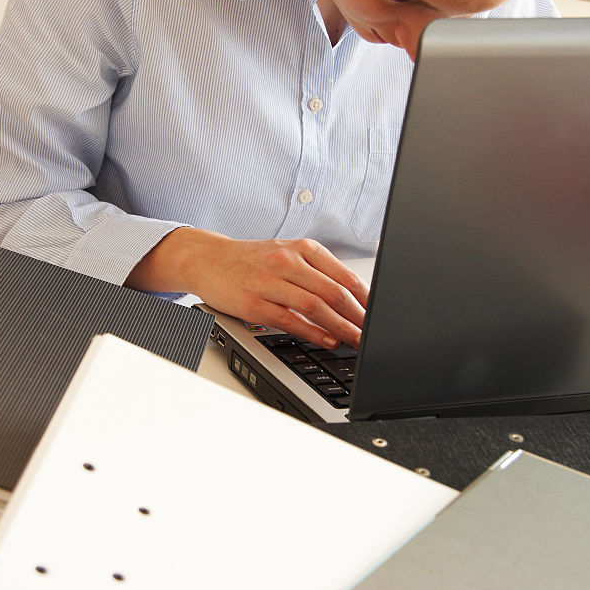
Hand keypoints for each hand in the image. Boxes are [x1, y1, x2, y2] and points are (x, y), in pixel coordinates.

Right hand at [126, 228, 368, 349]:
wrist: (207, 259)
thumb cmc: (251, 260)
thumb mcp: (288, 254)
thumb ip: (319, 272)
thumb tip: (355, 298)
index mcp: (302, 248)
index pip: (344, 275)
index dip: (367, 299)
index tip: (381, 315)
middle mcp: (287, 261)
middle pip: (333, 291)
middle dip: (359, 317)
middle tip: (375, 333)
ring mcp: (269, 281)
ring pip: (314, 305)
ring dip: (341, 326)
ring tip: (358, 340)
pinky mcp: (253, 303)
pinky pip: (289, 319)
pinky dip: (312, 332)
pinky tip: (327, 340)